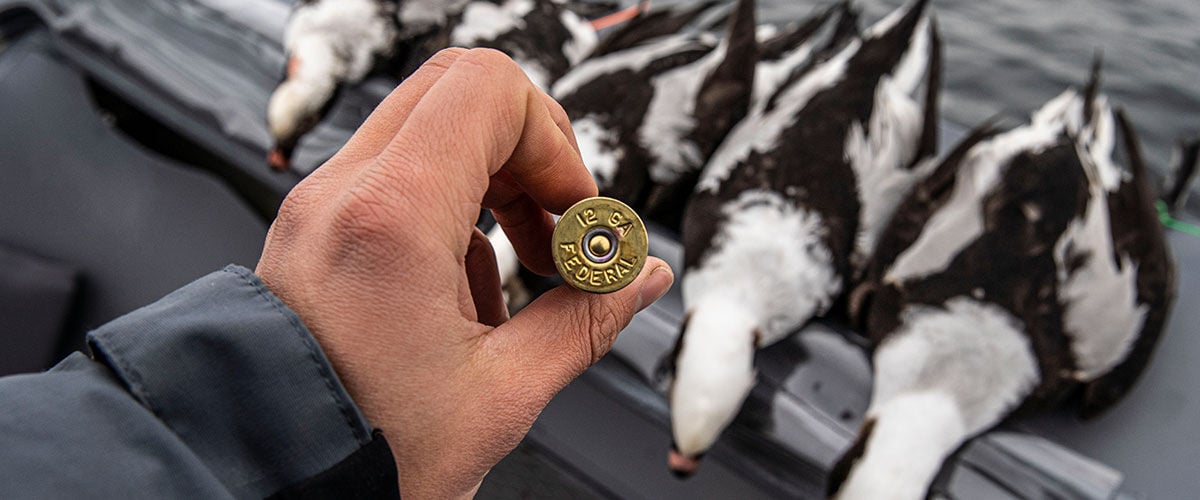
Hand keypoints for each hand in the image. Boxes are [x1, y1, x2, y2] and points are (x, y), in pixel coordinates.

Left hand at [255, 48, 673, 497]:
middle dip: (528, 151)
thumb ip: (585, 321)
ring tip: (516, 276)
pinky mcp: (313, 234)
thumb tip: (638, 277)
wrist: (259, 488)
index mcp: (391, 220)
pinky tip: (462, 302)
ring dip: (491, 187)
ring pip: (426, 133)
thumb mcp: (499, 396)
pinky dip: (447, 216)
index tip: (577, 212)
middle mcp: (342, 196)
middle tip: (555, 226)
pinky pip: (394, 182)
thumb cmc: (359, 457)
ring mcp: (319, 211)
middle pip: (458, 92)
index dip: (556, 144)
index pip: (491, 94)